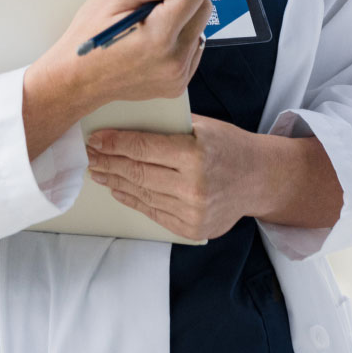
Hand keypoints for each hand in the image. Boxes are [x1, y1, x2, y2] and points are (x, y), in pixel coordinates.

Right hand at [22, 0, 212, 158]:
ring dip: (183, 18)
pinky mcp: (177, 84)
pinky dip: (181, 39)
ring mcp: (177, 75)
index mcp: (159, 35)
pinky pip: (193, 50)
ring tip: (152, 21)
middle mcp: (173, 59)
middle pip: (203, 10)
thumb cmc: (90, 38)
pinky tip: (156, 40)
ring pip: (200, 29)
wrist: (76, 81)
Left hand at [86, 115, 255, 239]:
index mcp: (196, 155)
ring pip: (141, 194)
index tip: (97, 138)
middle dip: (109, 162)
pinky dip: (132, 199)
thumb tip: (130, 125)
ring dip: (115, 181)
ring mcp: (191, 211)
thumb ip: (171, 128)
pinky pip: (153, 211)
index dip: (116, 143)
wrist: (260, 179)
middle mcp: (192, 186)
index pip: (144, 148)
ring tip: (99, 171)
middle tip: (91, 154)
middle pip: (138, 173)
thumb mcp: (205, 126)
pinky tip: (119, 189)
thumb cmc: (231, 146)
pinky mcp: (190, 228)